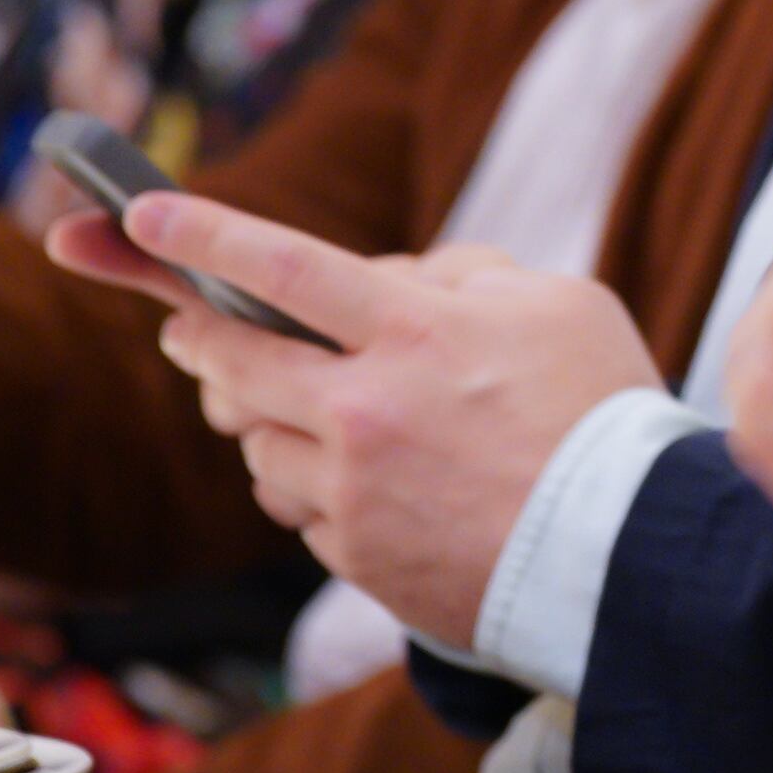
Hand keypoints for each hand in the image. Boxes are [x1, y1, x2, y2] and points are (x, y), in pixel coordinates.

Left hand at [121, 195, 660, 645]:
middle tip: (190, 330)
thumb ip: (466, 278)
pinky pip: (302, 510)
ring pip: (257, 442)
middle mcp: (364, 411)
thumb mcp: (559, 303)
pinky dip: (320, 488)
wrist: (628, 558)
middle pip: (235, 362)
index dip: (204, 234)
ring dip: (271, 420)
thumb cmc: (605, 416)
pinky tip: (378, 487)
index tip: (144, 214)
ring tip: (325, 418)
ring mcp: (352, 492)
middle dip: (199, 337)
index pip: (283, 266)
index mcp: (414, 333)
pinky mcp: (356, 558)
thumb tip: (403, 282)